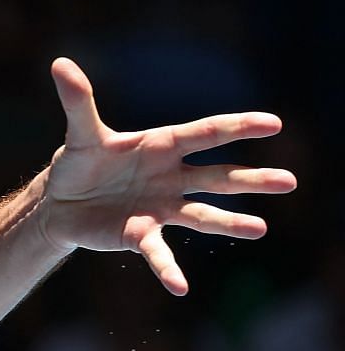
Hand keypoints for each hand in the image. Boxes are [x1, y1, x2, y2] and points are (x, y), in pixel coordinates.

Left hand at [39, 56, 296, 295]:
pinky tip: (180, 288)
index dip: (238, 127)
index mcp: (162, 145)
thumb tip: (60, 63)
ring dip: (229, 223)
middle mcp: (170, 176)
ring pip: (201, 214)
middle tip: (290, 182)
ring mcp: (160, 207)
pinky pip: (158, 253)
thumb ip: (78, 101)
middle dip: (250, 180)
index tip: (272, 124)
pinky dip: (167, 270)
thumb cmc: (79, 163)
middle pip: (217, 177)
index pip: (206, 133)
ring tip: (260, 229)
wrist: (60, 202)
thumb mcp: (80, 133)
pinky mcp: (140, 234)